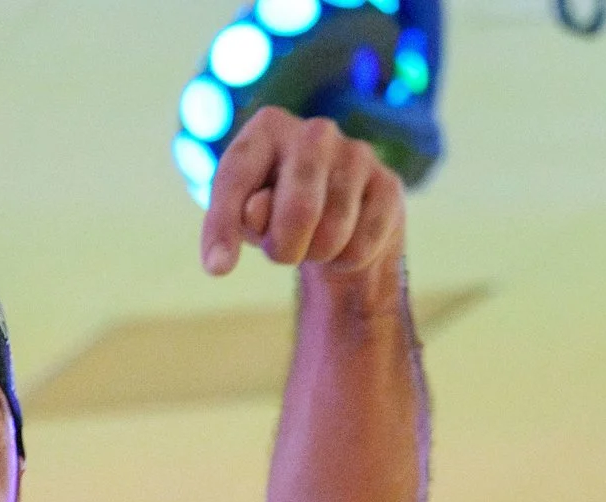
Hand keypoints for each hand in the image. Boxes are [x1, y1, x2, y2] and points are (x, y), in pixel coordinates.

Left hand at [201, 106, 407, 285]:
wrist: (341, 222)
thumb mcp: (249, 218)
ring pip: (332, 234)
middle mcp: (316, 132)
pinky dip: (347, 262)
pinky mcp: (389, 185)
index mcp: (268, 128)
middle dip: (284, 249)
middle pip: (298, 211)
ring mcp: (357, 154)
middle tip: (282, 252)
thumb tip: (254, 212)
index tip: (217, 269)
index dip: (223, 224)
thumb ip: (241, 215)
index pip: (238, 173)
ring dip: (316, 256)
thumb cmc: (279, 214)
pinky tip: (345, 244)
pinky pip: (361, 247)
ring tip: (314, 241)